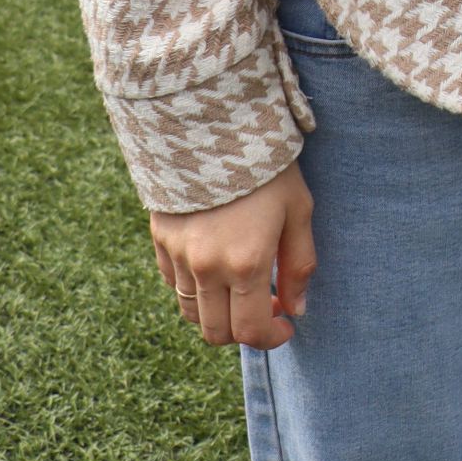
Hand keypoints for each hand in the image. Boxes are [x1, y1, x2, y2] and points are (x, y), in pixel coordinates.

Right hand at [151, 167, 315, 348]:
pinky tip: (214, 263)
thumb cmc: (267, 165)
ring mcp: (179, 254)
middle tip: (264, 305)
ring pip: (191, 312)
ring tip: (239, 285)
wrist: (213, 122)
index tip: (285, 325)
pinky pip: (174, 283)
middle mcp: (207, 267)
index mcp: (246, 263)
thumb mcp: (298, 208)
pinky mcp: (161, 238)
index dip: (271, 338)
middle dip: (242, 331)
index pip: (251, 331)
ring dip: (216, 311)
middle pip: (216, 332)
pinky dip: (194, 287)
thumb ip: (300, 264)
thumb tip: (297, 309)